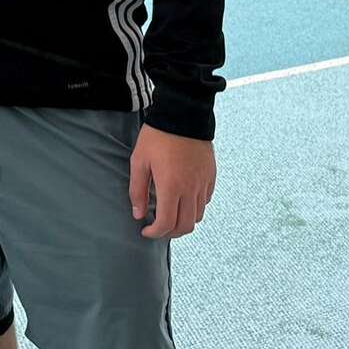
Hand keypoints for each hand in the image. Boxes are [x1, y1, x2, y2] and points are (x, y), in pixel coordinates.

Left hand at [129, 124, 215, 239]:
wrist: (184, 116)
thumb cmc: (157, 137)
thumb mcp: (139, 161)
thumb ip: (138, 190)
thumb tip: (138, 214)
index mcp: (171, 187)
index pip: (167, 223)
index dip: (155, 233)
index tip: (145, 231)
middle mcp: (191, 190)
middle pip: (186, 226)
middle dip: (170, 233)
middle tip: (158, 228)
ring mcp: (203, 184)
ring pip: (198, 216)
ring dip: (183, 221)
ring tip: (170, 214)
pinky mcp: (211, 177)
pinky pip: (205, 201)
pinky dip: (194, 208)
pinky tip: (182, 199)